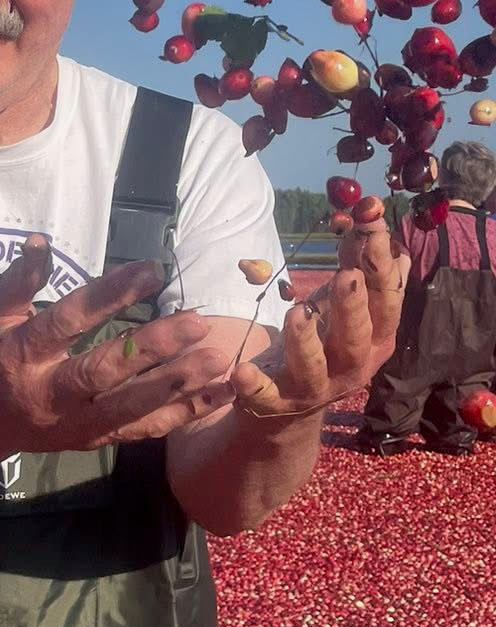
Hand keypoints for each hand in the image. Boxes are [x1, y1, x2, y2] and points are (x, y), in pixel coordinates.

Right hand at [0, 236, 233, 449]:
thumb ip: (18, 280)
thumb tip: (40, 241)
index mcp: (21, 355)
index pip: (69, 321)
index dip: (110, 296)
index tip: (151, 271)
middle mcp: (49, 394)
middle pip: (104, 372)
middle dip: (153, 348)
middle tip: (197, 322)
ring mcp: (74, 423)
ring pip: (130, 407)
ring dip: (177, 384)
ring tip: (218, 357)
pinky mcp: (95, 440)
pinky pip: (143, 430)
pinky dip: (184, 413)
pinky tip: (220, 391)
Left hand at [231, 198, 402, 420]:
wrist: (289, 405)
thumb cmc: (324, 342)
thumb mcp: (340, 302)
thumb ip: (356, 263)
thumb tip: (375, 221)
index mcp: (375, 338)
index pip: (386, 302)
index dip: (382, 267)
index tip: (374, 227)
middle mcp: (352, 366)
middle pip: (358, 337)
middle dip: (353, 307)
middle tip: (346, 276)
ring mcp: (314, 388)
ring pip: (315, 368)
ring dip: (305, 341)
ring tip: (297, 313)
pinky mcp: (276, 403)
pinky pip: (264, 396)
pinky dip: (254, 386)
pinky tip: (241, 371)